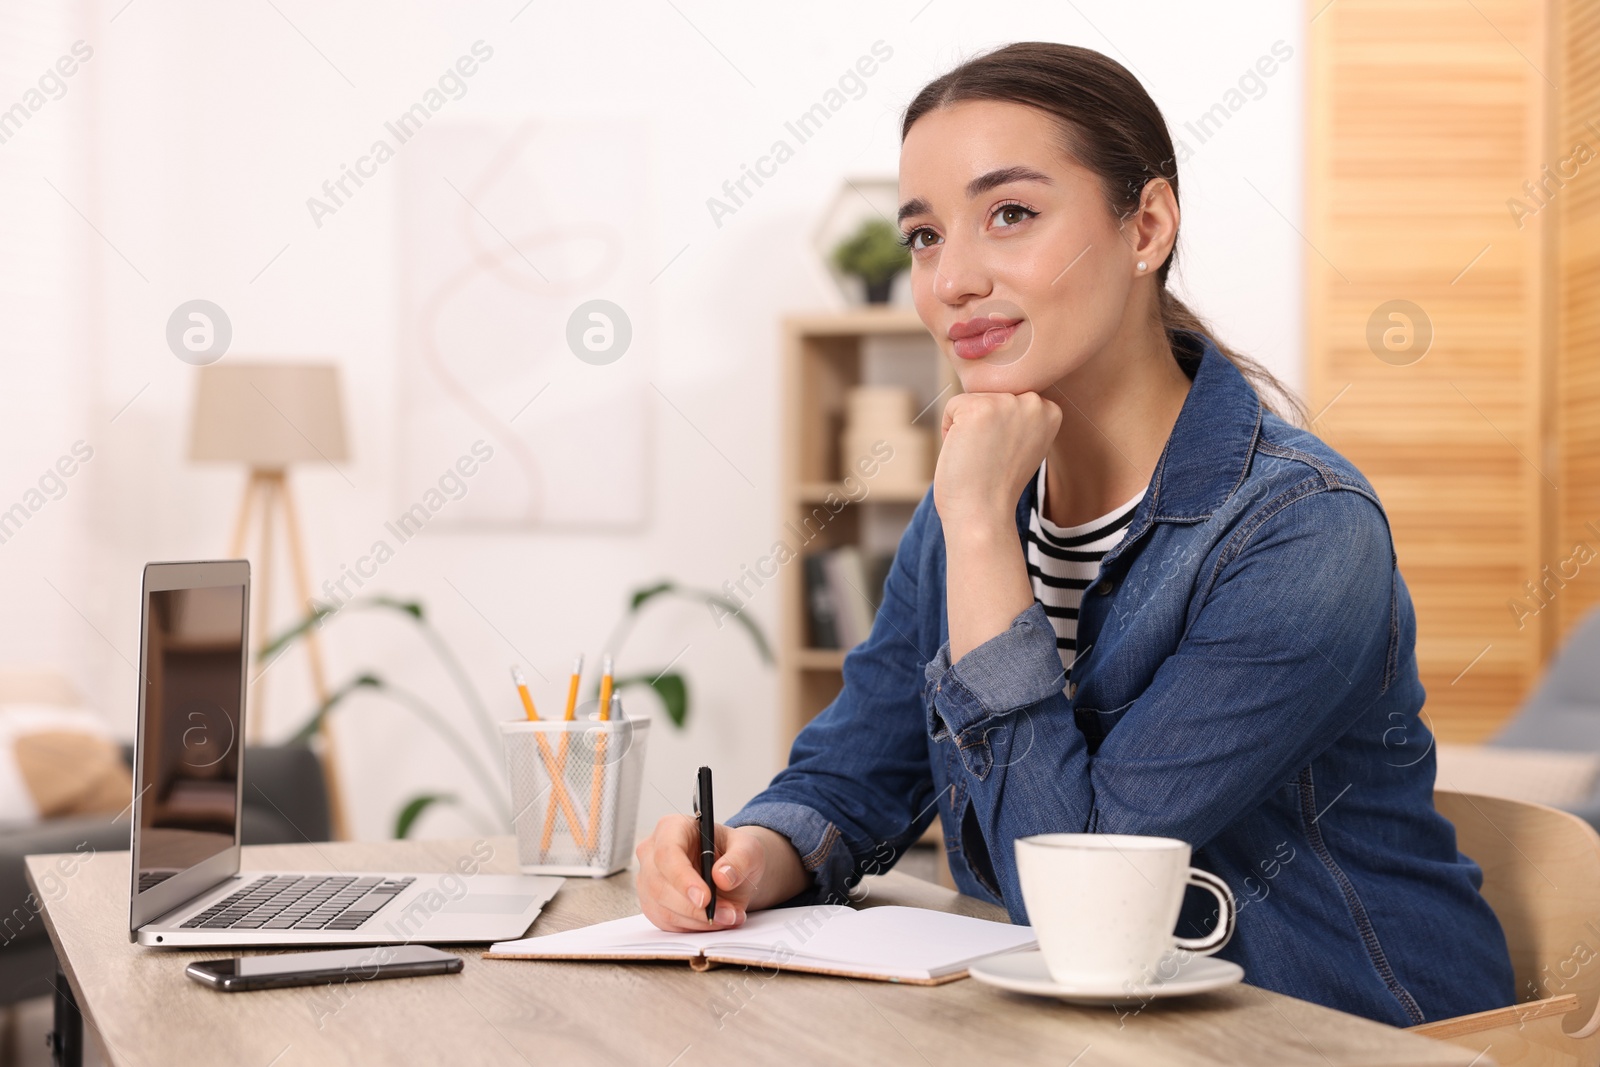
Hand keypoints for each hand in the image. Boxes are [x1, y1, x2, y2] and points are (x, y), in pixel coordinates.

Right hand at [635, 816, 773, 931]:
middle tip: (728, 914)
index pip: (667, 853)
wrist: (729, 871)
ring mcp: (648, 879)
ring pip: (662, 909)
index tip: (705, 898)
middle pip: (659, 885)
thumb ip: (740, 859)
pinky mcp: (652, 903)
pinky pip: (666, 923)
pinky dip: (693, 927)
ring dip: (697, 920)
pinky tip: (714, 921)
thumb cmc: (734, 853)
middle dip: (695, 908)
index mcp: (672, 828)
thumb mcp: (749, 849)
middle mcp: (652, 851)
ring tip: (729, 917)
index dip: (683, 878)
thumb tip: (722, 877)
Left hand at [934, 391, 1060, 536]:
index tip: (1006, 455)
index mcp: (1050, 410)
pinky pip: (951, 407)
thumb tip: (999, 395)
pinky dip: (949, 432)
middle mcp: (1033, 401)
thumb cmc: (997, 485)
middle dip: (982, 426)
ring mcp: (1006, 403)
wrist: (984, 514)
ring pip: (971, 400)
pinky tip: (965, 453)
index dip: (999, 429)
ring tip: (979, 457)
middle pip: (990, 395)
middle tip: (991, 458)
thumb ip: (1019, 416)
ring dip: (966, 429)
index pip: (1009, 399)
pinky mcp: (977, 408)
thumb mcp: (1023, 443)